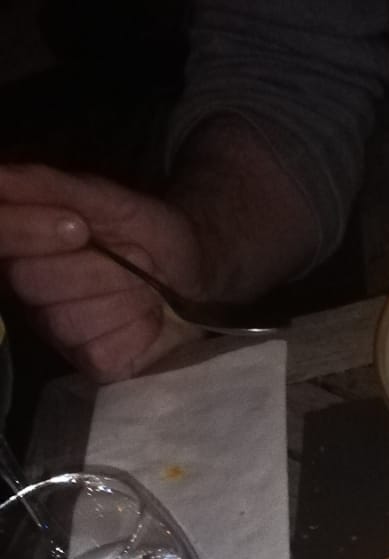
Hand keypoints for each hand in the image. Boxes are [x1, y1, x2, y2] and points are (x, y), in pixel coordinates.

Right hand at [0, 165, 206, 381]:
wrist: (192, 269)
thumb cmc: (140, 229)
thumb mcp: (101, 196)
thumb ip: (46, 186)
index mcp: (19, 247)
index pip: (0, 239)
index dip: (30, 232)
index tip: (80, 226)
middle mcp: (27, 293)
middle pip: (31, 282)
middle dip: (92, 265)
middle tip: (131, 256)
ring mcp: (57, 334)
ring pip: (67, 319)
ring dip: (120, 295)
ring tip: (143, 284)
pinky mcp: (92, 365)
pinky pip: (99, 351)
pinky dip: (135, 329)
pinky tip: (148, 317)